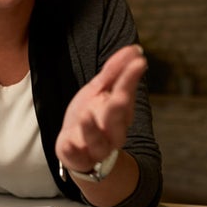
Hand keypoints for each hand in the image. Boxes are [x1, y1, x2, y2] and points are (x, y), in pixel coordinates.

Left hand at [55, 44, 146, 173]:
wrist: (78, 149)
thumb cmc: (93, 115)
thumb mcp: (99, 90)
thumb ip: (114, 70)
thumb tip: (135, 48)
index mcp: (119, 112)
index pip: (126, 93)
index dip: (130, 79)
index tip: (138, 62)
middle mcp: (111, 131)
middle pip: (116, 121)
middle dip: (118, 109)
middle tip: (119, 97)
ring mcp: (95, 146)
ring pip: (97, 141)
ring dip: (92, 129)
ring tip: (86, 116)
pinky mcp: (78, 157)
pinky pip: (76, 156)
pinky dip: (72, 150)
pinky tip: (68, 144)